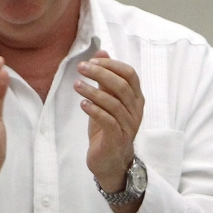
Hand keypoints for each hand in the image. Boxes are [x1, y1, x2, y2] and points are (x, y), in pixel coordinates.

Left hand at [75, 52, 143, 206]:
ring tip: (76, 85)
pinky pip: (108, 120)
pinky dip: (94, 110)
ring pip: (114, 103)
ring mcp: (129, 125)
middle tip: (81, 68)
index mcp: (135, 98)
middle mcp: (136, 110)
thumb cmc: (108, 128)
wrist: (110, 161)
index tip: (92, 60)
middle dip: (100, 73)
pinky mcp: (118, 138)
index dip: (111, 64)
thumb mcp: (106, 100)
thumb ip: (106, 78)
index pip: (129, 74)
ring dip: (93, 91)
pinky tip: (82, 104)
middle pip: (121, 85)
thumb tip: (101, 51)